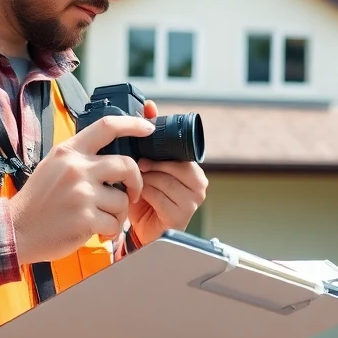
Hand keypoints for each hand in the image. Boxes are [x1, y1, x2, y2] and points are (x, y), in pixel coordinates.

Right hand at [7, 114, 153, 265]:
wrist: (15, 230)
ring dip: (117, 213)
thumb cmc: (38, 201)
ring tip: (99, 218)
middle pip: (127, 165)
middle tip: (133, 192)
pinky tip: (94, 230)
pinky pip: (115, 223)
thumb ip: (80, 157)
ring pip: (122, 200)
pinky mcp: (86, 218)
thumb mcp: (53, 166)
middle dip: (136, 181)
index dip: (133, 124)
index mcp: (69, 152)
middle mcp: (77, 168)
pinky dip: (110, 230)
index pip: (107, 126)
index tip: (148, 128)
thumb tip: (111, 153)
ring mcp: (82, 193)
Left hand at [128, 99, 207, 244]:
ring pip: (162, 178)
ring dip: (144, 181)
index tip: (144, 150)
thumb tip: (150, 105)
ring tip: (137, 185)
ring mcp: (192, 201)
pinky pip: (157, 195)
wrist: (143, 233)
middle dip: (151, 165)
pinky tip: (139, 199)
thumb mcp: (147, 165)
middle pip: (173, 163)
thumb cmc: (146, 199)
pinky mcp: (181, 215)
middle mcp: (199, 185)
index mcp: (194, 170)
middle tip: (138, 168)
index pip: (181, 150)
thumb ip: (151, 138)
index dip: (160, 147)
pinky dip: (143, 195)